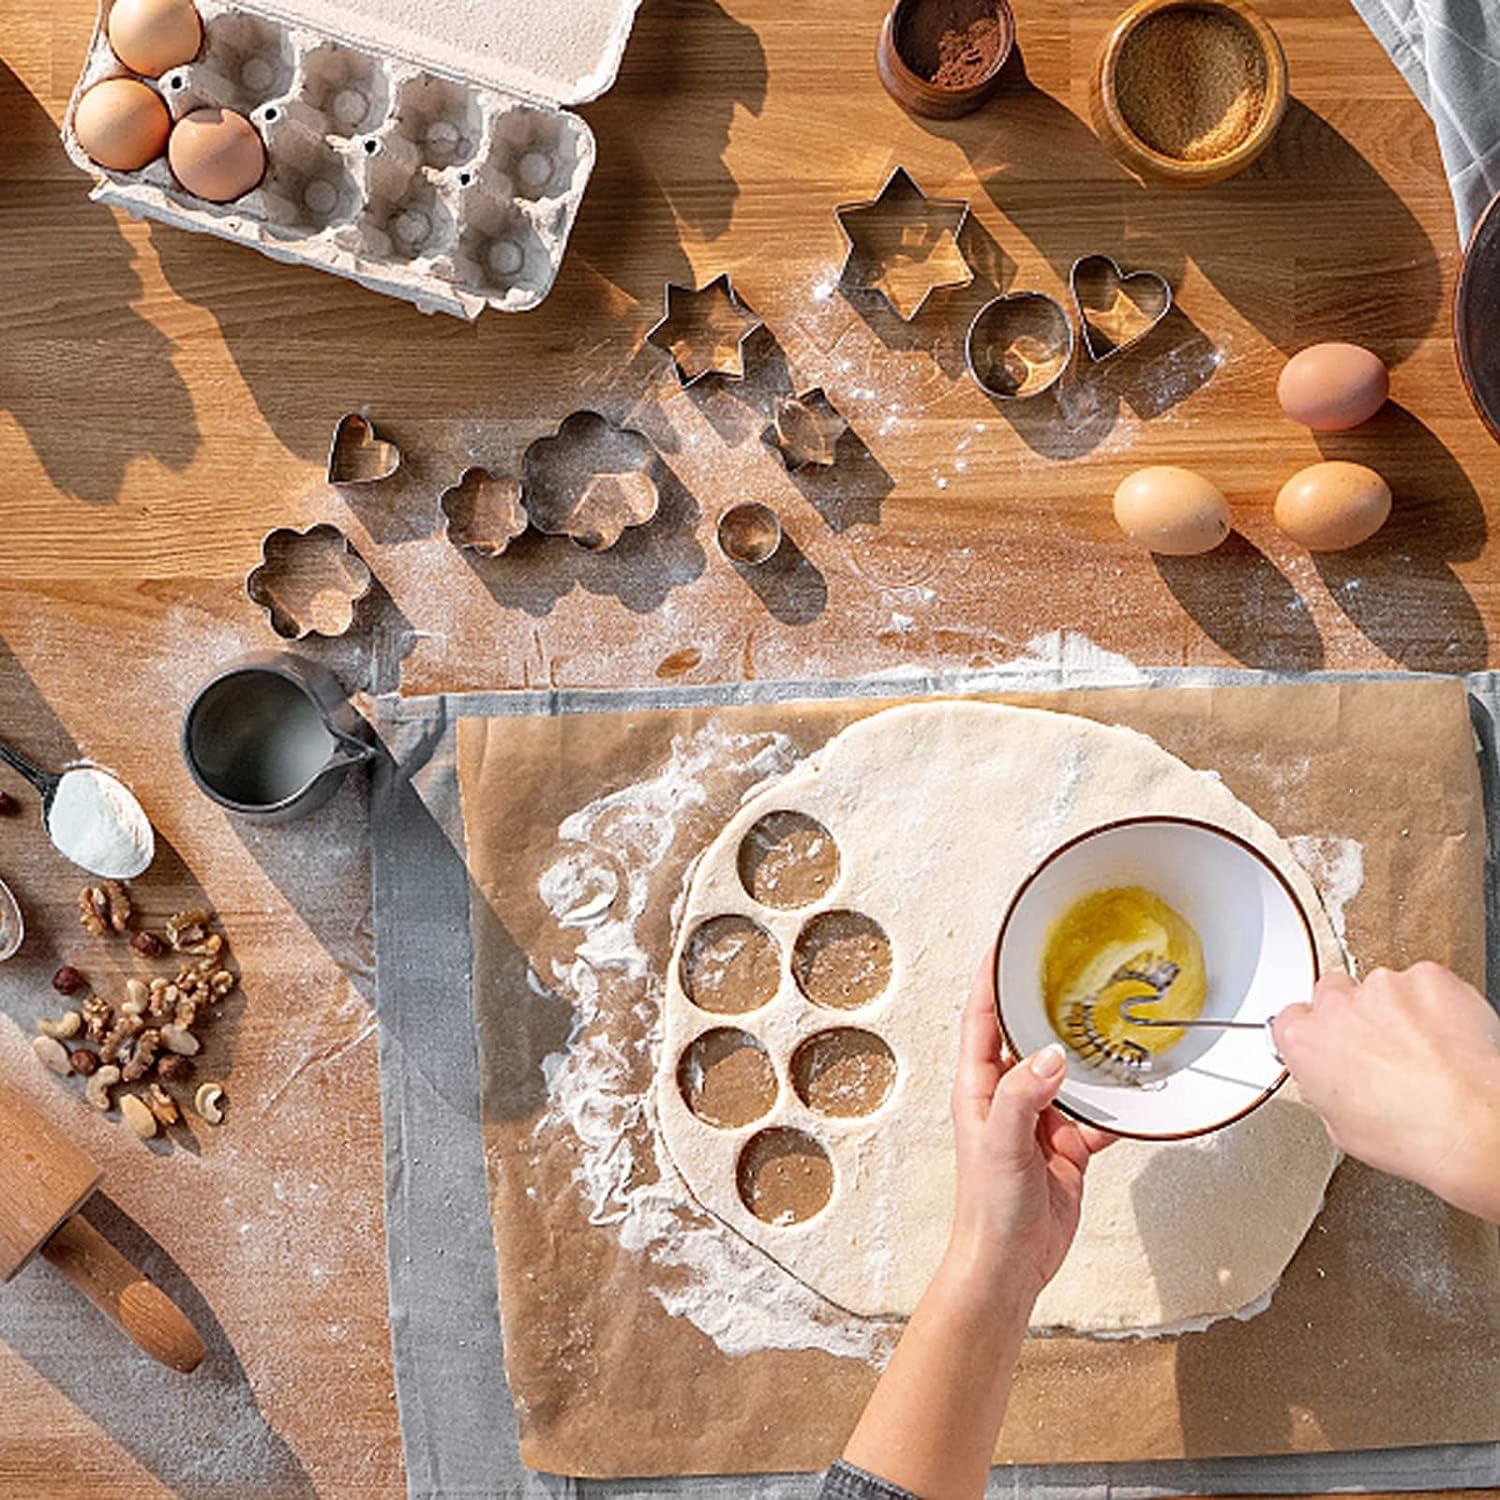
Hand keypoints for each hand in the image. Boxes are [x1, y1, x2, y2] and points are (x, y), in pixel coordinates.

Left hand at [946, 949, 1114, 1304]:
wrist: (1010, 1266)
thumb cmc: (988, 1209)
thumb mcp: (1001, 1144)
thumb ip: (1023, 1097)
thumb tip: (1051, 1054)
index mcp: (978, 1086)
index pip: (981, 1017)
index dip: (991, 977)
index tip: (1006, 941)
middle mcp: (1008, 1095)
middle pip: (1028, 1036)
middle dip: (1046, 1003)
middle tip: (1072, 967)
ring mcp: (1040, 1119)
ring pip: (1069, 1072)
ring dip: (1089, 1051)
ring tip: (1113, 1017)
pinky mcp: (1068, 1145)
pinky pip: (1098, 1115)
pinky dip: (1118, 1104)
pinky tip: (1139, 1089)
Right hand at [1274, 963, 1499, 1220]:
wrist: (1476, 1127)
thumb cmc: (1415, 1136)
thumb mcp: (1342, 1130)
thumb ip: (1323, 1088)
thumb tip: (1332, 1083)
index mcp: (1305, 1040)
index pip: (1293, 1018)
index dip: (1316, 1033)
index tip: (1333, 1045)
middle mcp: (1338, 1006)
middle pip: (1334, 992)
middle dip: (1354, 1015)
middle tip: (1382, 1048)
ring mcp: (1384, 987)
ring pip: (1384, 988)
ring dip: (1399, 1011)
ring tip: (1425, 1051)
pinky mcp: (1429, 977)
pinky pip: (1426, 982)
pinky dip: (1437, 1004)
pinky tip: (1446, 1038)